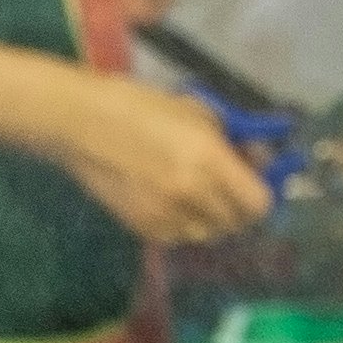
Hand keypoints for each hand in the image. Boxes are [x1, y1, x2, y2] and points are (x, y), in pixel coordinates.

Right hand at [55, 73, 276, 246]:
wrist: (80, 124)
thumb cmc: (138, 105)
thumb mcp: (195, 111)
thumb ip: (231, 139)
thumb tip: (258, 159)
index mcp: (208, 159)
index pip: (258, 203)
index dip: (261, 195)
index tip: (256, 183)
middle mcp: (192, 194)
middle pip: (236, 223)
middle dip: (238, 206)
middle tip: (227, 188)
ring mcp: (167, 216)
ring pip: (209, 234)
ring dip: (211, 218)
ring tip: (195, 193)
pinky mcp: (144, 229)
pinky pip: (179, 237)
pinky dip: (183, 224)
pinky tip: (168, 200)